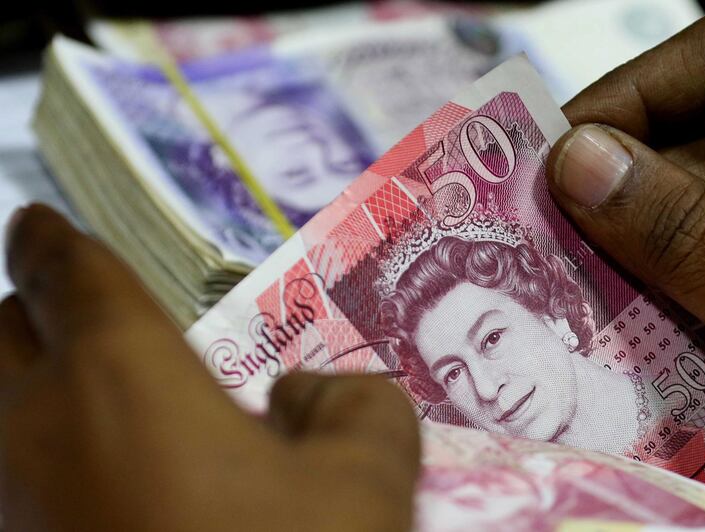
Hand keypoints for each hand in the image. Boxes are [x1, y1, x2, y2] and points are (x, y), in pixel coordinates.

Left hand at [0, 205, 418, 530]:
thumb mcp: (367, 478)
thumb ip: (354, 404)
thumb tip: (305, 395)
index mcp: (121, 375)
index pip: (69, 271)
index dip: (54, 239)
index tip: (42, 223)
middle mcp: (36, 430)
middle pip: (4, 331)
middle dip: (35, 306)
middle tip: (80, 313)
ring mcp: (10, 504)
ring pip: (1, 413)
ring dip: (36, 391)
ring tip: (102, 406)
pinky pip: (17, 482)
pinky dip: (47, 461)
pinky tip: (107, 490)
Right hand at [546, 13, 704, 428]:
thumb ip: (686, 235)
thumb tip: (576, 163)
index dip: (631, 95)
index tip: (558, 156)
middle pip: (684, 149)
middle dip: (608, 200)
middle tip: (536, 247)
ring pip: (680, 222)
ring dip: (623, 262)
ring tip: (562, 304)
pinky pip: (696, 274)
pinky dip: (654, 302)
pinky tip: (615, 338)